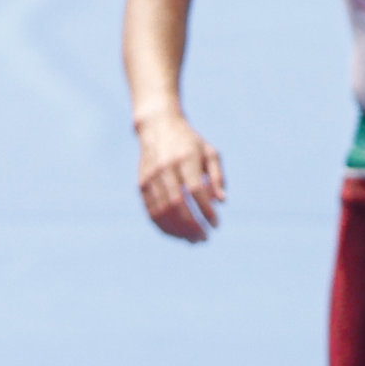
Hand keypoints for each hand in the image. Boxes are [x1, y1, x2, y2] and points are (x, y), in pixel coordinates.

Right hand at [136, 110, 226, 242]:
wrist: (158, 127)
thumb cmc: (190, 142)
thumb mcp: (210, 153)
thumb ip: (218, 176)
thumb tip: (222, 202)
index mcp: (186, 158)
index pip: (196, 190)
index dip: (206, 210)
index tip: (216, 225)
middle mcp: (166, 168)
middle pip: (177, 204)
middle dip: (191, 225)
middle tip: (204, 238)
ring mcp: (151, 177)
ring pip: (163, 211)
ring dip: (178, 230)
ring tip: (192, 239)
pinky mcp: (142, 184)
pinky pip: (152, 211)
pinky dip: (164, 226)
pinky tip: (177, 234)